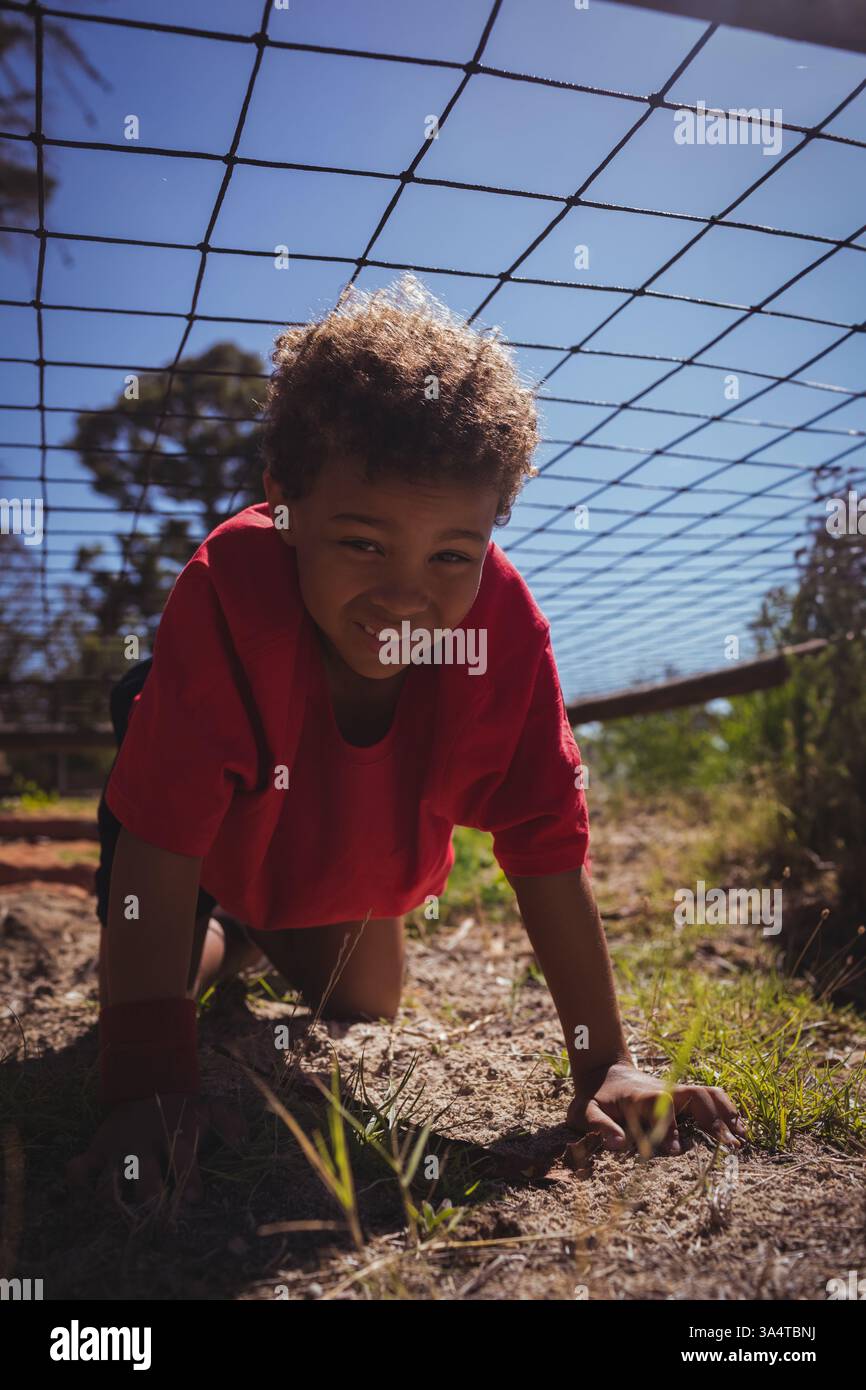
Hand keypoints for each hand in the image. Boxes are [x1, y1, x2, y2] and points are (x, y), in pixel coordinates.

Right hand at [66, 1093, 247, 1206]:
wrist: (146, 1085)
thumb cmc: (182, 1110)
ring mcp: (119, 1147)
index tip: (194, 1197)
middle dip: (151, 1194)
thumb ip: (229, 1120)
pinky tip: (84, 1192)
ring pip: (110, 1179)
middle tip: (157, 1211)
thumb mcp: (207, 1108)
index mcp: (173, 1133)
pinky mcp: (97, 1150)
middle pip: (144, 1174)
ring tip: (120, 1215)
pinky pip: (78, 1167)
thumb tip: (242, 1141)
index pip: (182, 1156)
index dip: (189, 1178)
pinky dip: (77, 1179)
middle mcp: (144, 1142)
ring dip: (113, 1199)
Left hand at [567, 1060, 746, 1155]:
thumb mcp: (587, 1111)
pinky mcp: (684, 1097)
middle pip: (696, 1095)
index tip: (676, 1150)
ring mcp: (677, 1092)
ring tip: (742, 1139)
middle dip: (713, 1118)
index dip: (670, 1126)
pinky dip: (728, 1111)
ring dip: (727, 1113)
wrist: (605, 1074)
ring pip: (709, 1094)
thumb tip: (618, 1145)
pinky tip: (739, 1131)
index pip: (662, 1106)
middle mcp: (665, 1089)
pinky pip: (712, 1098)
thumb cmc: (597, 1098)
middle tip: (728, 1146)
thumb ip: (600, 1126)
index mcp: (642, 1096)